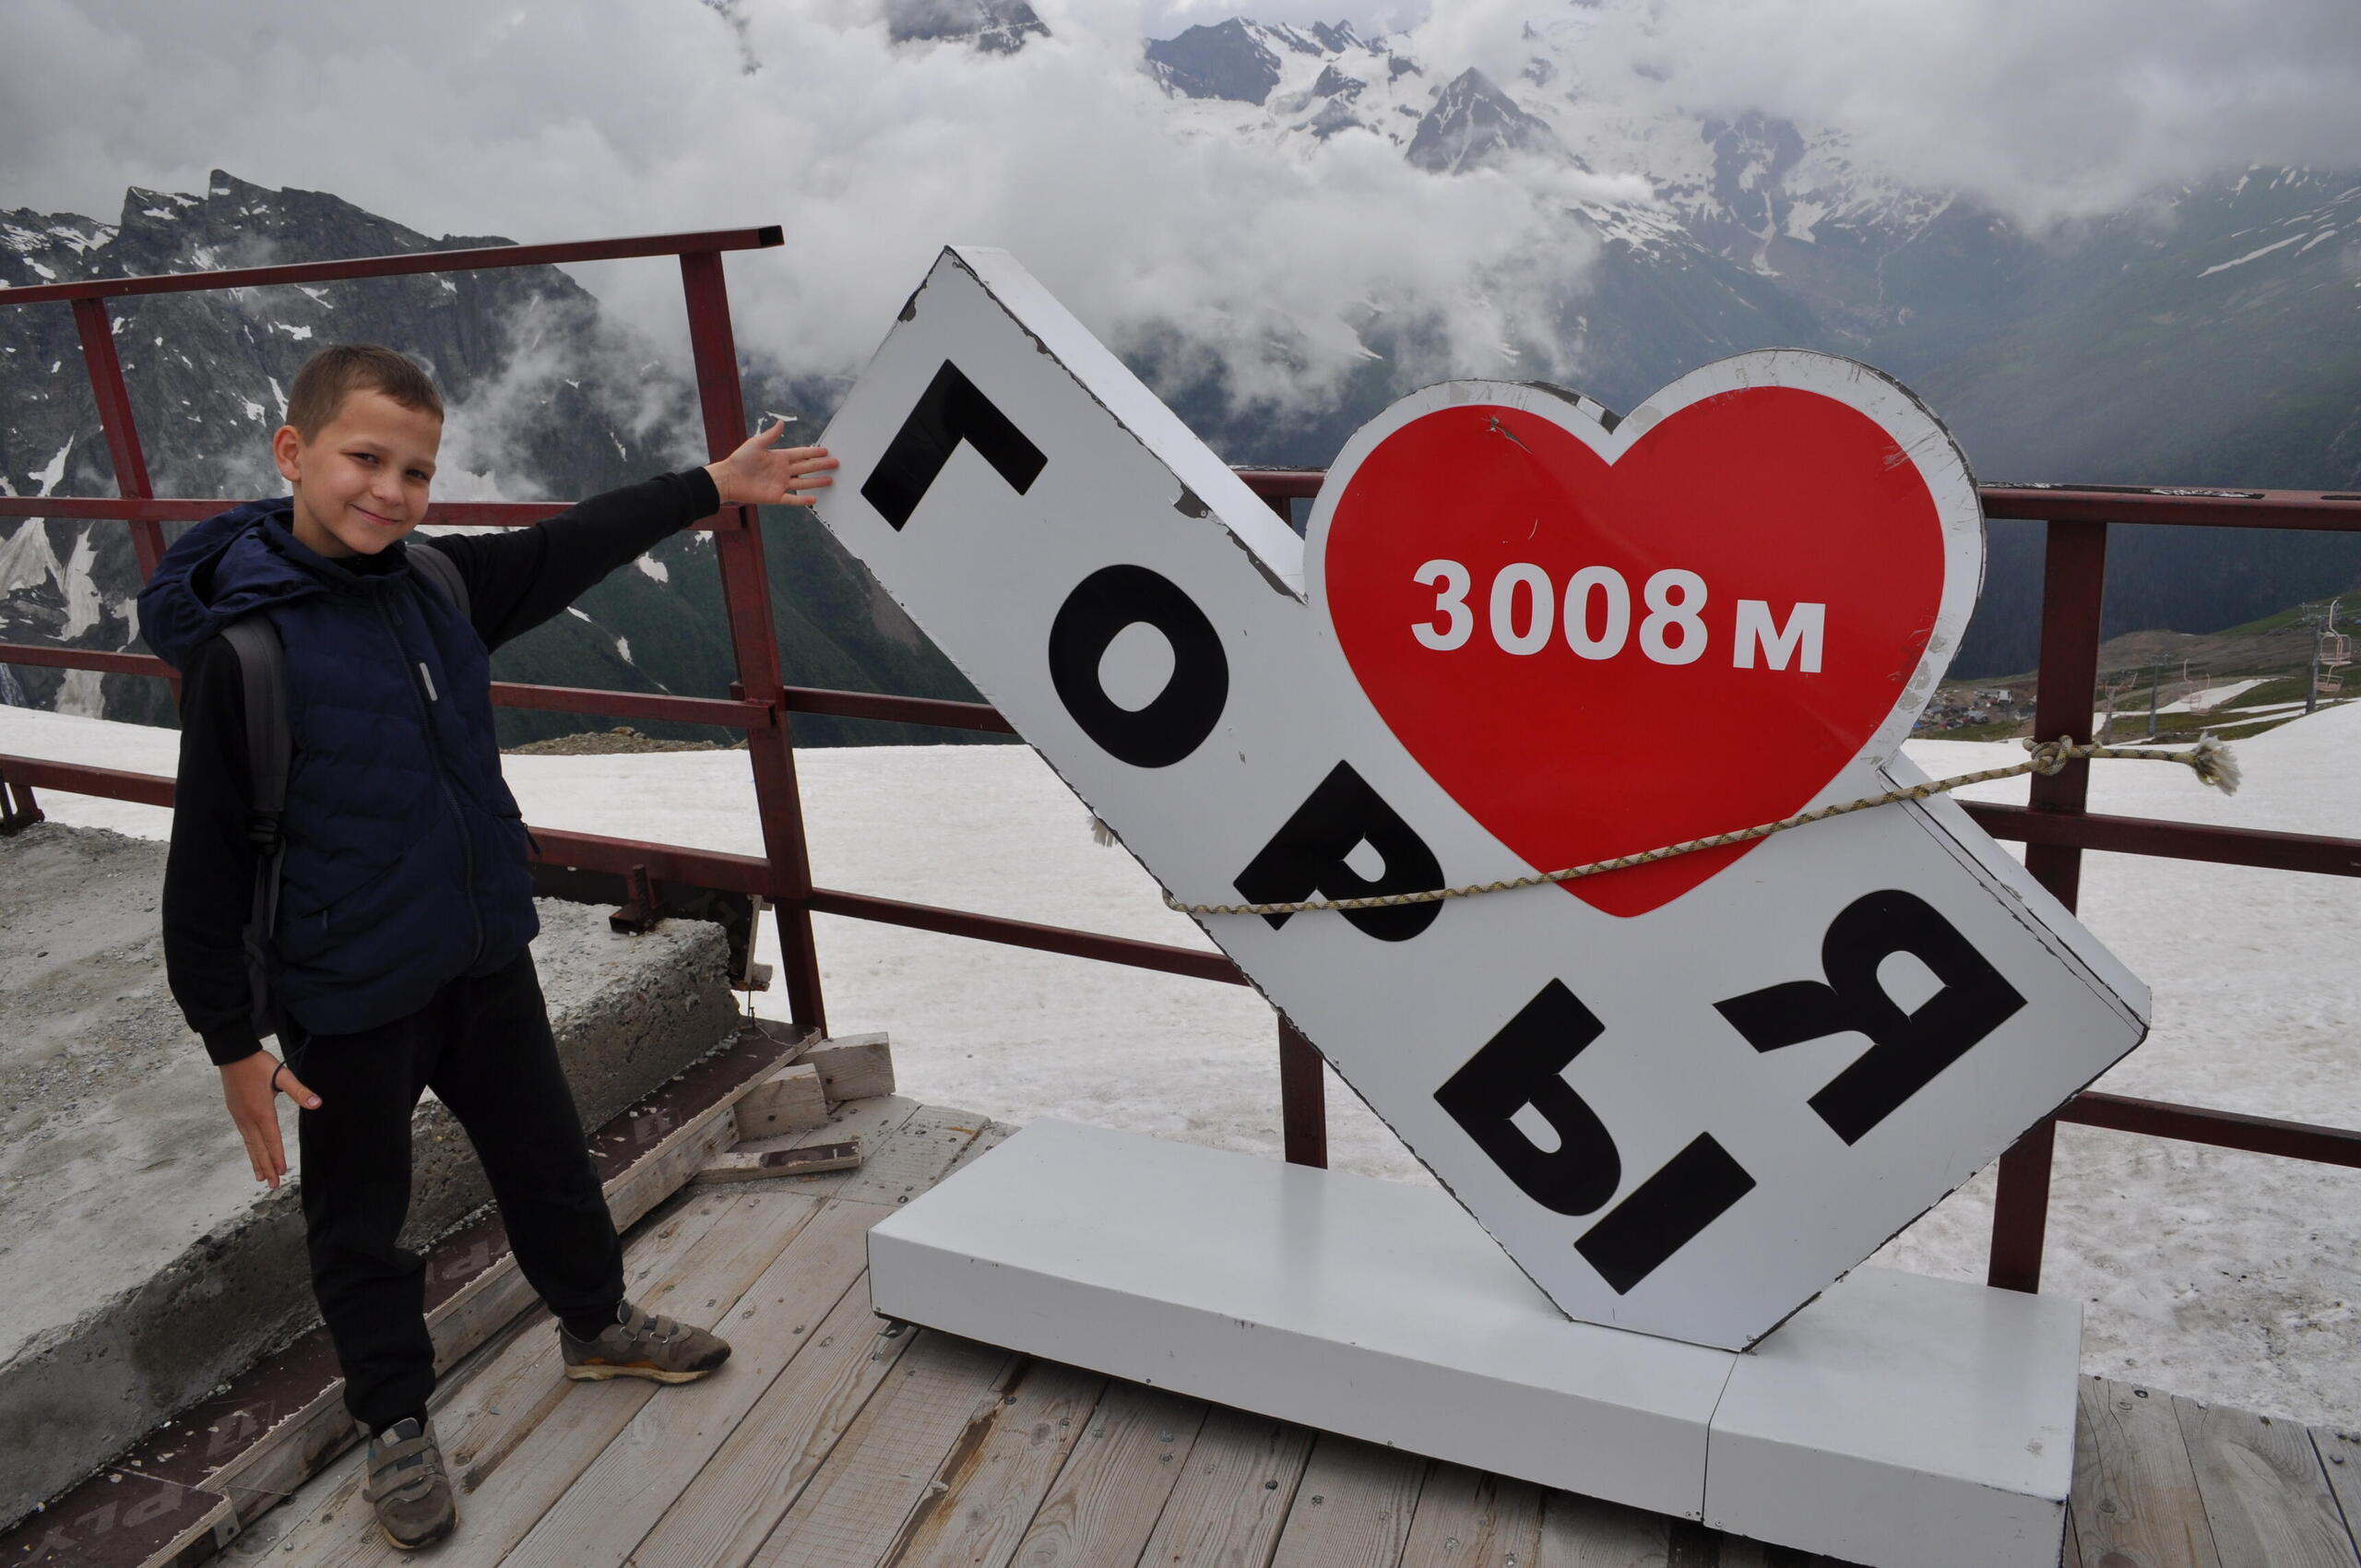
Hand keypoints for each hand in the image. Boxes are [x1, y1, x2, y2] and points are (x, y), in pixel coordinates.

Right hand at [221, 1050, 320, 1190]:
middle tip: (273, 1185)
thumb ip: (299, 1091)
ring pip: (249, 1144)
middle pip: (259, 1148)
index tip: (282, 1172)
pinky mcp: (235, 1112)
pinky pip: (244, 1136)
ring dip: (256, 1161)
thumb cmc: (259, 1064)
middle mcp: (249, 1118)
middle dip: (267, 1167)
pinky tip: (252, 1153)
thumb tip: (316, 1103)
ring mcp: (240, 1117)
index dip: (277, 1157)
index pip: (272, 1139)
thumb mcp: (282, 1075)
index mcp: (262, 1111)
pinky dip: (249, 1149)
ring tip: (260, 1177)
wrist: (234, 1055)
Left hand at [705, 422, 836, 508]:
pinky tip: (814, 499)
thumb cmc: (739, 460)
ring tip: (830, 480)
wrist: (728, 479)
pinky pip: (792, 499)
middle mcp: (782, 471)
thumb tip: (781, 423)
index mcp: (779, 457)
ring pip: (803, 482)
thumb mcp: (756, 444)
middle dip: (821, 465)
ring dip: (817, 481)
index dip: (813, 452)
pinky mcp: (775, 496)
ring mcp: (780, 484)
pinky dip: (803, 500)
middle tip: (835, 463)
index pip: (801, 454)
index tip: (825, 450)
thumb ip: (770, 435)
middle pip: (806, 467)